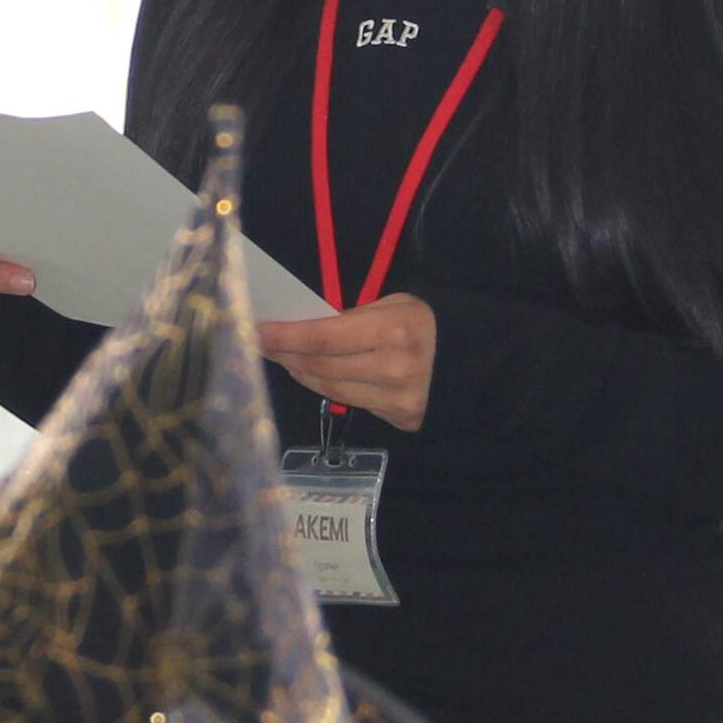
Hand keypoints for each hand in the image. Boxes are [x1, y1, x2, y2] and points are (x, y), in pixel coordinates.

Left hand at [259, 294, 437, 432]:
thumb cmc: (420, 322)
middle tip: (260, 343)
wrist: (466, 358)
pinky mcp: (399, 418)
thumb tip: (297, 328)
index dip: (285, 337)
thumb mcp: (391, 305)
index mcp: (393, 330)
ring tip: (282, 356)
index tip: (255, 332)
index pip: (323, 337)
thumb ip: (350, 318)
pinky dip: (323, 386)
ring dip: (299, 371)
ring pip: (329, 388)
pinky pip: (348, 401)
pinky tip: (310, 372)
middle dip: (285, 353)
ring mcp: (398, 399)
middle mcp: (394, 369)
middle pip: (321, 366)